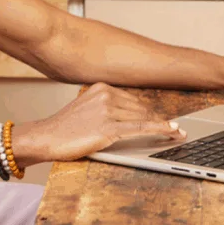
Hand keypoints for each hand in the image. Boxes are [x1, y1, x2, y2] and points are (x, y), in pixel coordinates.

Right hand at [15, 82, 185, 162]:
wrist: (46, 137)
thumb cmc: (65, 128)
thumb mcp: (87, 108)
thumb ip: (107, 106)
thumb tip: (133, 115)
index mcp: (102, 87)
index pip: (134, 99)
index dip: (152, 111)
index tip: (166, 118)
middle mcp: (106, 94)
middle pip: (142, 108)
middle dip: (159, 119)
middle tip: (176, 129)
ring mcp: (107, 110)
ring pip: (143, 117)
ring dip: (163, 126)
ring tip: (177, 133)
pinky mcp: (107, 127)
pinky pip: (140, 127)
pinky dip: (159, 129)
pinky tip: (171, 131)